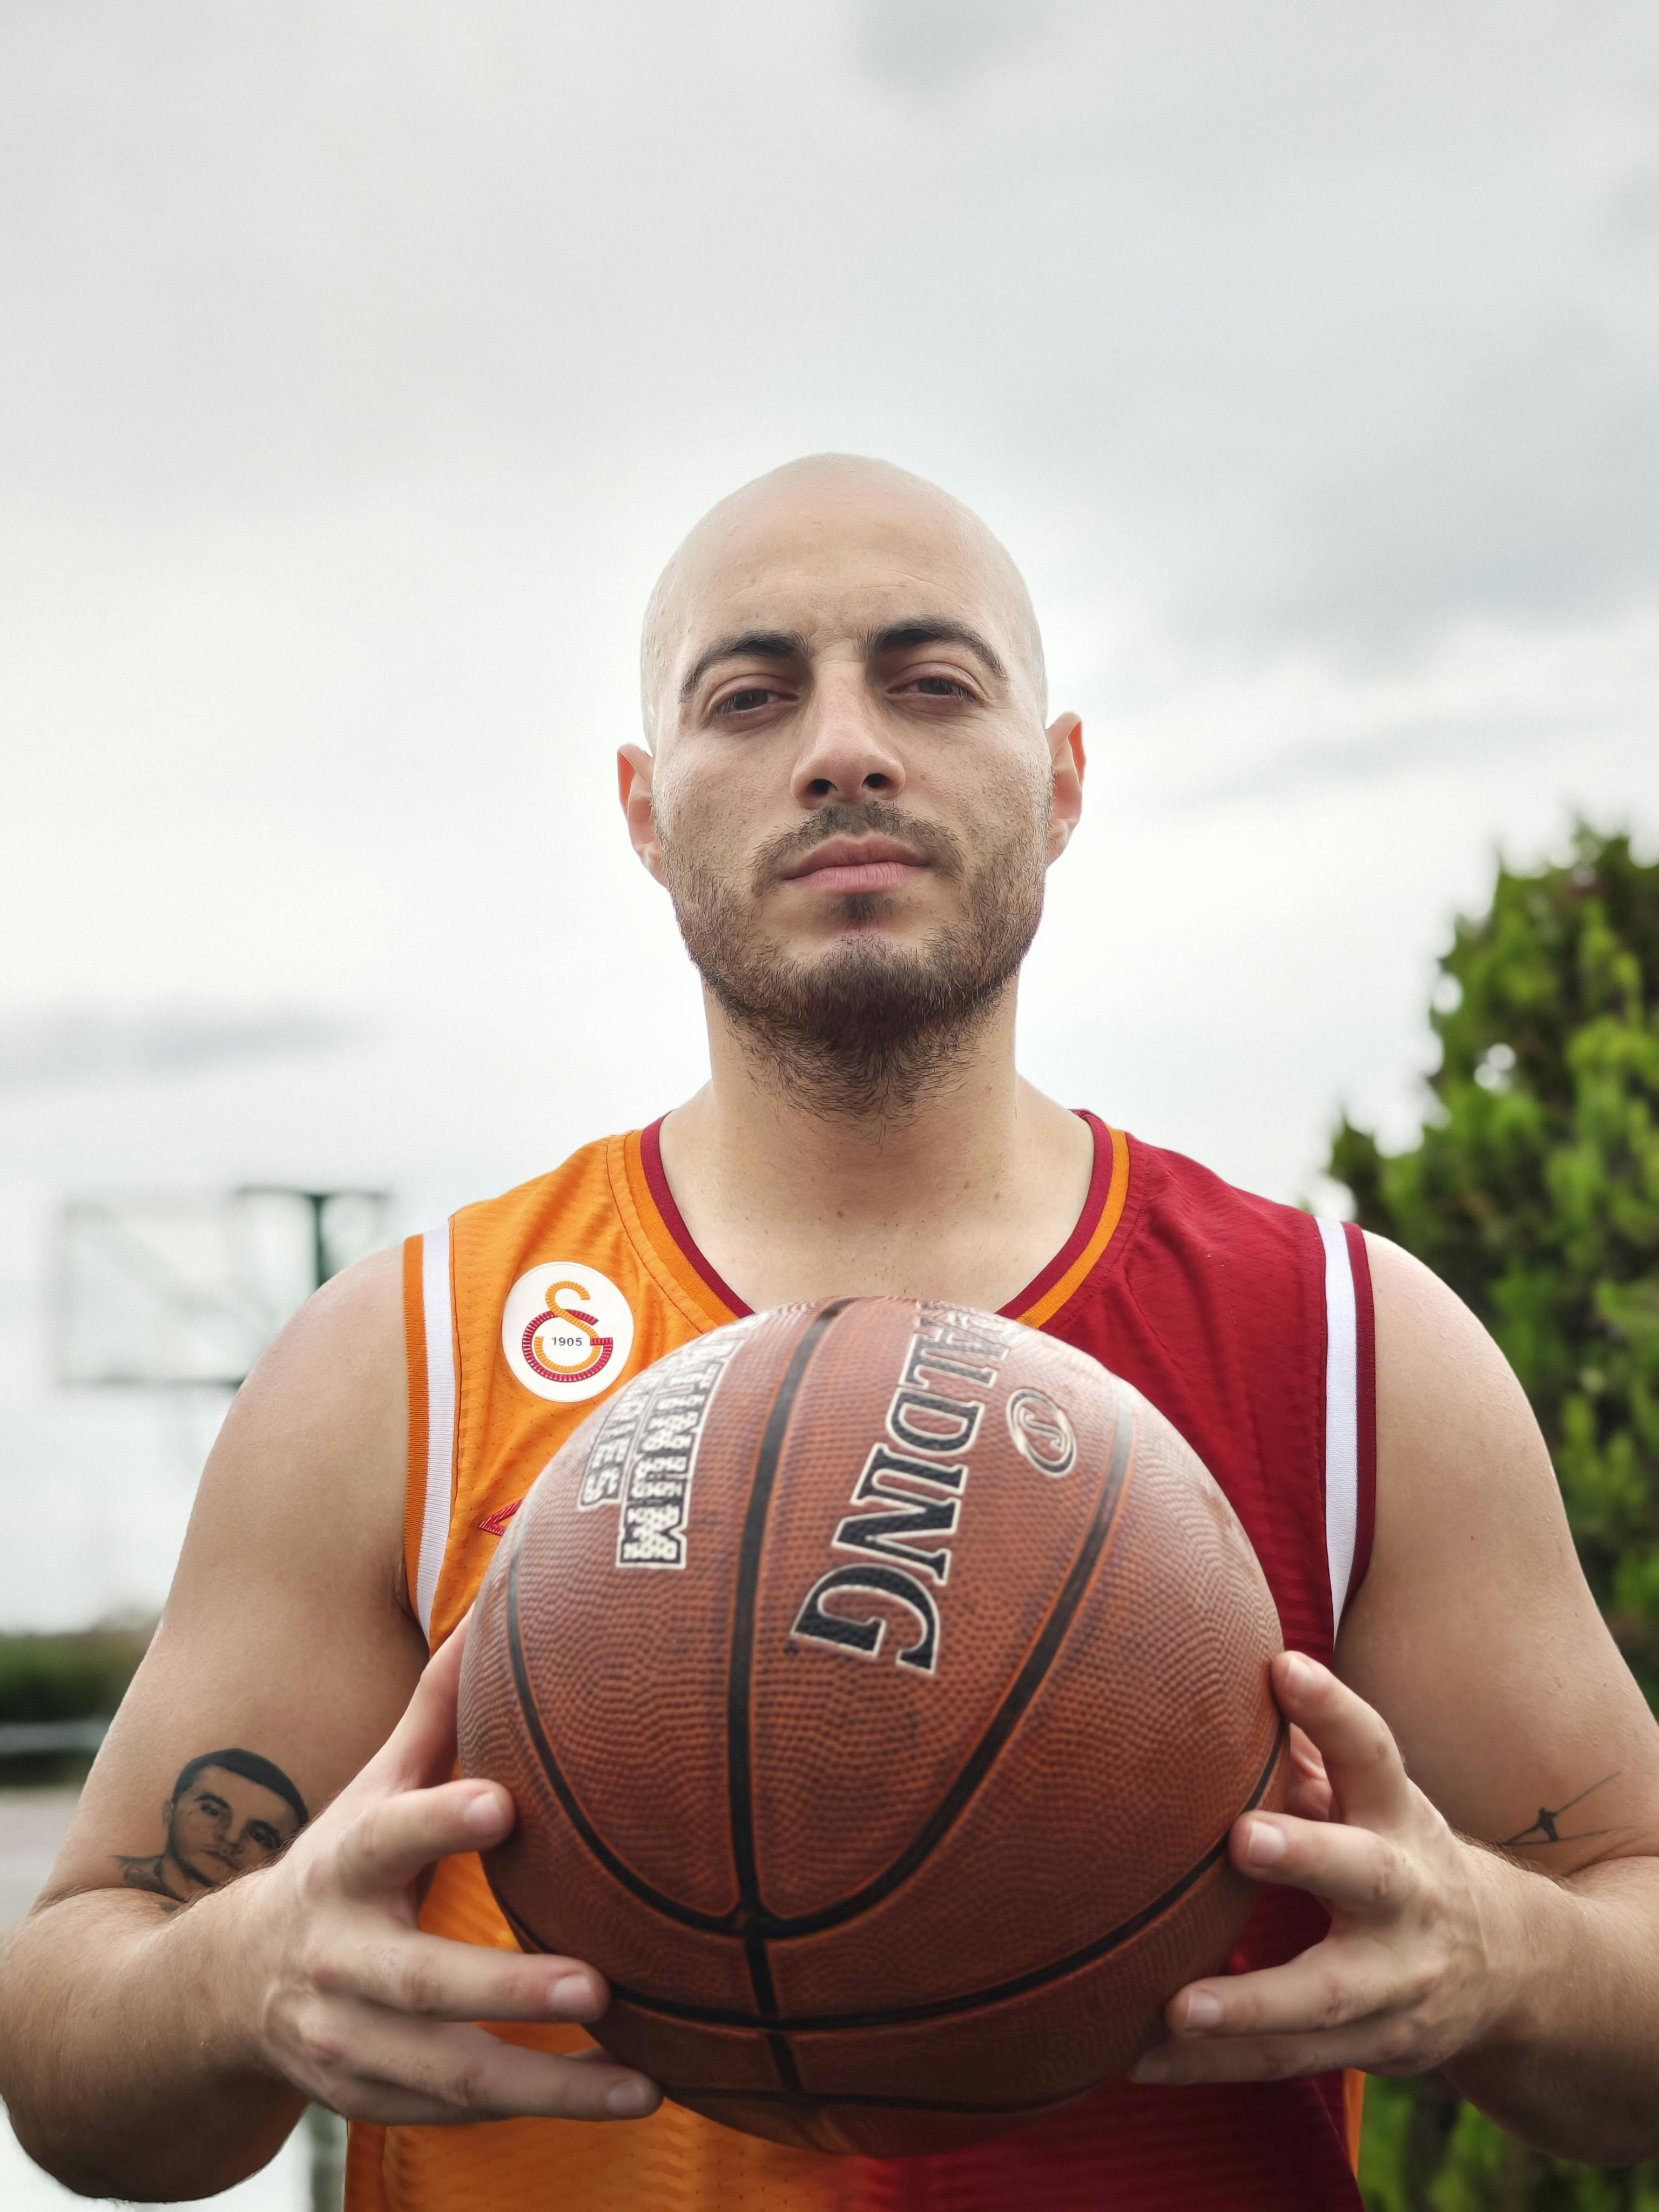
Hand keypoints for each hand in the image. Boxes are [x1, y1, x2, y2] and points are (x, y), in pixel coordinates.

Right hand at [225, 1618, 660, 2125]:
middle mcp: (336, 1960)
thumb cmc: (341, 1865)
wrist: (227, 1989)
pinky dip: (531, 2113)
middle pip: (423, 1985)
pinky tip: (614, 2102)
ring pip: (448, 2075)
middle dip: (509, 1989)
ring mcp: (347, 2041)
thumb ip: (436, 1715)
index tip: (503, 1805)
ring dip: (547, 2085)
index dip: (438, 1821)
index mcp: (341, 1865)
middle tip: (599, 1986)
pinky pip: (453, 2115)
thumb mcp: (373, 1790)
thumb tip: (498, 1607)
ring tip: (645, 2083)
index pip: (387, 1837)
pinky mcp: (369, 2101)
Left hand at [1132, 1652, 1516, 2084]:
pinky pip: (1290, 2062)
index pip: (1374, 1752)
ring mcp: (1397, 1981)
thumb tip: (1235, 1669)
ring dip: (1250, 2006)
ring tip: (1176, 2009)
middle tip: (1240, 1838)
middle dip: (1307, 1855)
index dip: (1333, 1709)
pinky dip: (1217, 2066)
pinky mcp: (1375, 2047)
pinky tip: (1142, 2061)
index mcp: (1401, 1818)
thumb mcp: (1377, 1800)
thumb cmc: (1404, 1856)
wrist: (1513, 1970)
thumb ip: (1312, 1749)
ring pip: (1326, 1996)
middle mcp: (1407, 1896)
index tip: (1283, 1666)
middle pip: (1364, 1874)